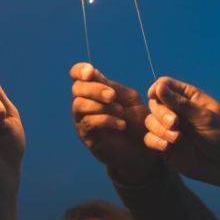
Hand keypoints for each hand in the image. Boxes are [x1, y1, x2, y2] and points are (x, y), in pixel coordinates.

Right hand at [70, 62, 156, 182]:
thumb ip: (113, 87)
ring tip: (121, 112)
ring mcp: (82, 119)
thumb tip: (94, 74)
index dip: (79, 70)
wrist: (143, 149)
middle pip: (77, 89)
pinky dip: (106, 120)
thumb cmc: (137, 122)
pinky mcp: (86, 136)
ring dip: (101, 106)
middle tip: (112, 96)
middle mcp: (84, 102)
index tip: (90, 73)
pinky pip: (89, 123)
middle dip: (94, 90)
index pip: (77, 75)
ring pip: (79, 105)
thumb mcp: (129, 99)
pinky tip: (121, 124)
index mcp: (94, 90)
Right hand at [144, 76, 219, 185]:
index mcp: (189, 98)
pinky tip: (167, 147)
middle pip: (155, 103)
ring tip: (176, 138)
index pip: (165, 85)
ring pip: (150, 121)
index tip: (154, 96)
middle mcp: (176, 111)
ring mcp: (169, 128)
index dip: (157, 89)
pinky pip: (149, 139)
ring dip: (160, 129)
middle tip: (175, 124)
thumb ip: (180, 103)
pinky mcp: (164, 145)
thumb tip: (158, 87)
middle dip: (161, 113)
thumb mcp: (204, 117)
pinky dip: (155, 141)